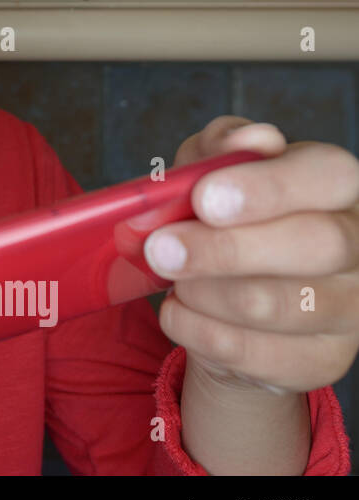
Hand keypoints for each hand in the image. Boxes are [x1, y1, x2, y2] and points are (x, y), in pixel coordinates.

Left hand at [144, 116, 358, 395]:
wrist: (226, 299)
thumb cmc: (223, 218)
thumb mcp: (208, 171)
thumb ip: (220, 148)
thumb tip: (250, 140)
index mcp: (338, 186)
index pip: (326, 176)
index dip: (268, 187)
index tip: (204, 197)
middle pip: (316, 246)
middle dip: (227, 249)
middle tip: (161, 248)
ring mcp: (349, 309)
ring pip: (281, 306)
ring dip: (206, 293)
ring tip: (169, 276)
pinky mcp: (322, 360)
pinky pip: (260, 355)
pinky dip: (200, 332)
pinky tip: (177, 311)